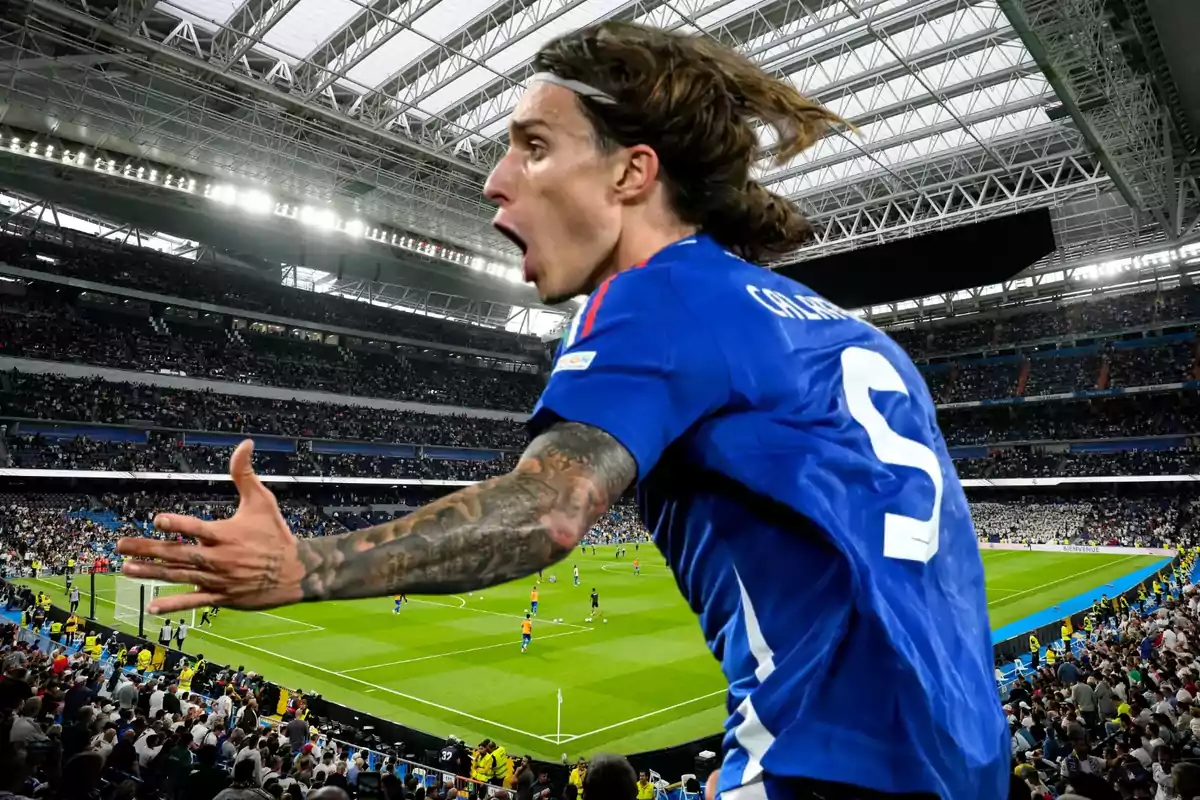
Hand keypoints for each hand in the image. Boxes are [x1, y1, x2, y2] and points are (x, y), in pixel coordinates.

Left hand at [116, 440, 305, 612]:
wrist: (296, 571)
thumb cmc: (276, 534)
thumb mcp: (263, 501)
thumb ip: (245, 474)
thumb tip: (243, 444)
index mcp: (226, 535)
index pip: (197, 528)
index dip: (177, 524)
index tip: (157, 519)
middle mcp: (219, 558)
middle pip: (178, 554)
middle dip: (149, 549)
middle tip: (122, 546)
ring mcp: (219, 579)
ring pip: (179, 576)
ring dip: (152, 573)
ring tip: (128, 568)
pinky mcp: (222, 596)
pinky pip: (194, 601)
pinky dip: (173, 604)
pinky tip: (152, 606)